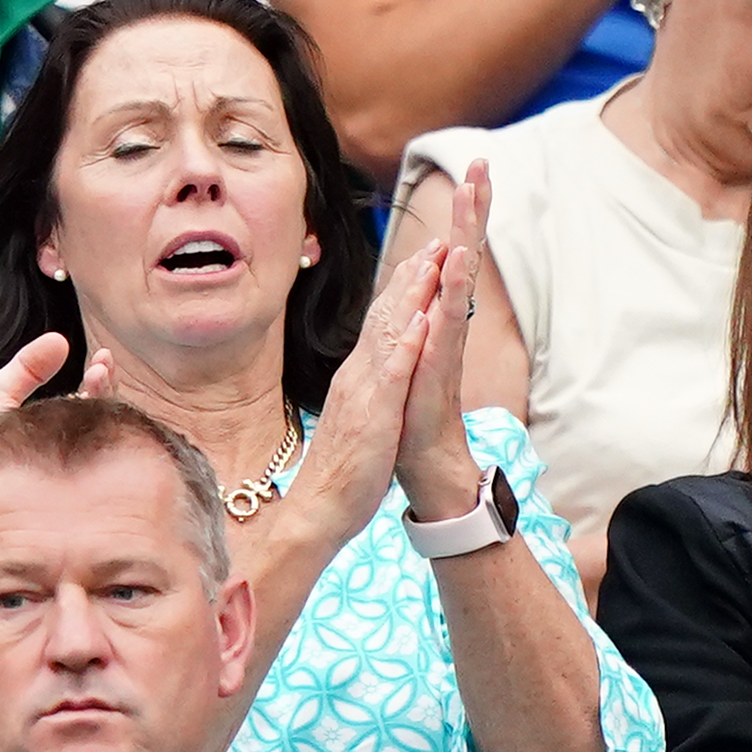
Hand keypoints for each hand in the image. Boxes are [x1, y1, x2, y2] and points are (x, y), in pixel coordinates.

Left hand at [0, 333, 112, 563]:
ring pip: (89, 456)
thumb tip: (60, 339)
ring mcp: (53, 484)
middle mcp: (57, 457)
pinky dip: (76, 463)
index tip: (103, 358)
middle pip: (97, 425)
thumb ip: (25, 371)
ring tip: (96, 384)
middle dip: (104, 394)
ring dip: (97, 420)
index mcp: (47, 428)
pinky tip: (81, 438)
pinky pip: (65, 489)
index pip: (85, 403)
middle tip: (102, 371)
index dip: (100, 382)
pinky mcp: (39, 510)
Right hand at [283, 244, 436, 546]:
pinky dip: (405, 345)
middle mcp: (357, 377)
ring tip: (430, 262)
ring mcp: (363, 393)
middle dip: (409, 277)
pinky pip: (391, 374)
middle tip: (433, 241)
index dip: (402, 290)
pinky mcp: (373, 415)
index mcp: (357, 379)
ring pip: (387, 334)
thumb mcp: (360, 421)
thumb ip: (366, 393)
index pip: (380, 325)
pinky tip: (421, 320)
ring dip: (409, 296)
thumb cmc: (342, 473)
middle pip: (383, 316)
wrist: (319, 510)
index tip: (422, 259)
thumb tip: (373, 374)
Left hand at [394, 163, 490, 521]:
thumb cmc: (414, 409)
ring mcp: (446, 338)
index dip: (461, 217)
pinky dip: (454, 284)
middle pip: (465, 253)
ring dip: (468, 231)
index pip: (452, 256)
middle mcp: (447, 320)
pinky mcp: (440, 359)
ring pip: (460, 275)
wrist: (421, 458)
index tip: (471, 174)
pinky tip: (459, 257)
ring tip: (476, 191)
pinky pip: (450, 315)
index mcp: (437, 314)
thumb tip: (424, 281)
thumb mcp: (410, 351)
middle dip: (473, 209)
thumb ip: (418, 316)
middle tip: (484, 163)